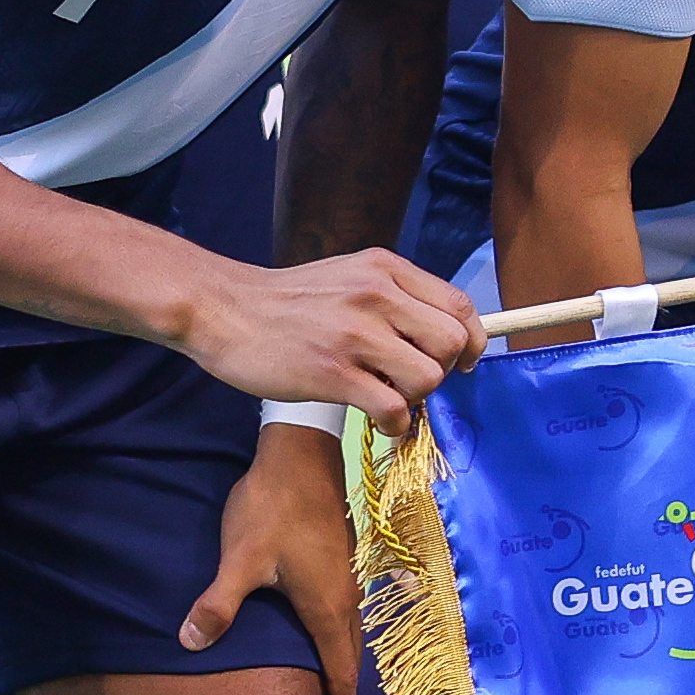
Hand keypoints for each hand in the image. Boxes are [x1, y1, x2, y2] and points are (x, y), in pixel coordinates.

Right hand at [170, 247, 480, 430]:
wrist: (222, 309)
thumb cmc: (289, 300)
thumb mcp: (349, 276)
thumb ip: (395, 297)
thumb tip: (444, 337)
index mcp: (385, 269)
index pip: (459, 305)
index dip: (471, 340)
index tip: (461, 361)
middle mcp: (377, 295)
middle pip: (452, 343)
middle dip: (443, 370)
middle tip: (413, 380)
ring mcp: (355, 335)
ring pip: (427, 377)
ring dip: (415, 398)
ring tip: (389, 397)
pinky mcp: (332, 373)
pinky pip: (393, 409)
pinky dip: (396, 424)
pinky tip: (379, 420)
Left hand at [182, 420, 361, 694]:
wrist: (301, 455)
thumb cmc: (273, 509)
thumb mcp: (240, 559)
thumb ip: (218, 604)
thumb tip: (189, 644)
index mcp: (327, 607)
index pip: (340, 671)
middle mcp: (345, 597)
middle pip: (350, 657)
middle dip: (342, 693)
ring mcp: (346, 576)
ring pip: (348, 632)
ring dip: (341, 663)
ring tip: (327, 686)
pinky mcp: (339, 558)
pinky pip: (343, 612)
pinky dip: (337, 636)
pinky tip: (319, 633)